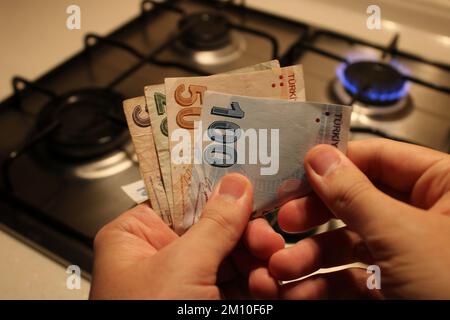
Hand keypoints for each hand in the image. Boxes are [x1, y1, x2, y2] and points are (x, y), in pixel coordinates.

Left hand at [89, 173, 283, 298]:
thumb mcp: (181, 268)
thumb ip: (214, 224)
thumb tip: (235, 184)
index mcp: (136, 236)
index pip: (182, 197)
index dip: (219, 190)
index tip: (252, 184)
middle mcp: (160, 255)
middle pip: (214, 226)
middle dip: (247, 233)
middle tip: (269, 238)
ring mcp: (187, 281)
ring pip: (233, 255)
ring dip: (258, 261)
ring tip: (272, 270)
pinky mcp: (207, 303)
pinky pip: (241, 282)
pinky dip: (260, 283)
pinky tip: (271, 286)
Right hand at [269, 138, 449, 298]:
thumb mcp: (402, 235)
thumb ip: (354, 193)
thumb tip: (320, 158)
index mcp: (445, 185)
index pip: (379, 157)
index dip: (335, 164)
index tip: (296, 172)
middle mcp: (425, 215)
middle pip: (356, 201)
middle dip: (314, 217)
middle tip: (285, 220)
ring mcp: (408, 253)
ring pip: (348, 243)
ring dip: (309, 257)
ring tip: (281, 269)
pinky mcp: (396, 286)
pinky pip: (352, 276)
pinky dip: (323, 283)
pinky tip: (299, 292)